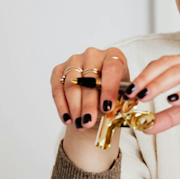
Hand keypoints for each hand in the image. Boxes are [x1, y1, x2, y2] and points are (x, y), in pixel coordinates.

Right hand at [50, 47, 129, 170]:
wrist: (97, 96)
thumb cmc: (112, 94)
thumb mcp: (122, 97)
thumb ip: (122, 101)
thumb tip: (119, 107)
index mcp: (114, 56)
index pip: (112, 69)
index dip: (109, 88)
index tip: (107, 107)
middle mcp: (93, 54)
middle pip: (89, 78)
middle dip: (89, 103)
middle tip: (89, 121)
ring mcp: (74, 60)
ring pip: (72, 84)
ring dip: (75, 107)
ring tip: (80, 124)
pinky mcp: (59, 70)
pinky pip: (57, 88)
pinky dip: (62, 105)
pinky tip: (68, 119)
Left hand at [128, 49, 179, 138]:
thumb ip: (169, 116)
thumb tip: (145, 127)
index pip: (161, 63)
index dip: (143, 75)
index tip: (128, 92)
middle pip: (167, 64)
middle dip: (146, 77)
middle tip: (131, 93)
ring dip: (160, 83)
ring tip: (145, 95)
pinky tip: (172, 100)